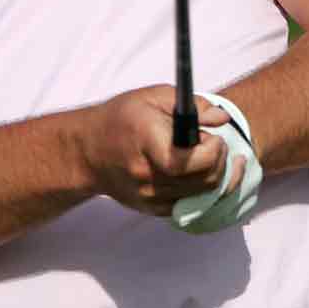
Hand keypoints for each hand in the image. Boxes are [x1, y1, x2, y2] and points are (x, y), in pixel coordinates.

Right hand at [77, 85, 243, 216]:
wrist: (86, 152)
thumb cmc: (119, 120)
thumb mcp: (152, 98)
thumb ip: (192, 105)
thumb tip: (222, 118)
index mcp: (149, 144)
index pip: (196, 161)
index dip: (214, 149)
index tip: (212, 136)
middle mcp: (148, 176)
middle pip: (206, 180)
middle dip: (218, 160)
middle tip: (209, 143)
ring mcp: (150, 197)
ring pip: (203, 194)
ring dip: (213, 174)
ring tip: (201, 155)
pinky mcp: (152, 209)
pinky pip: (191, 205)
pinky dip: (201, 189)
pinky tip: (196, 172)